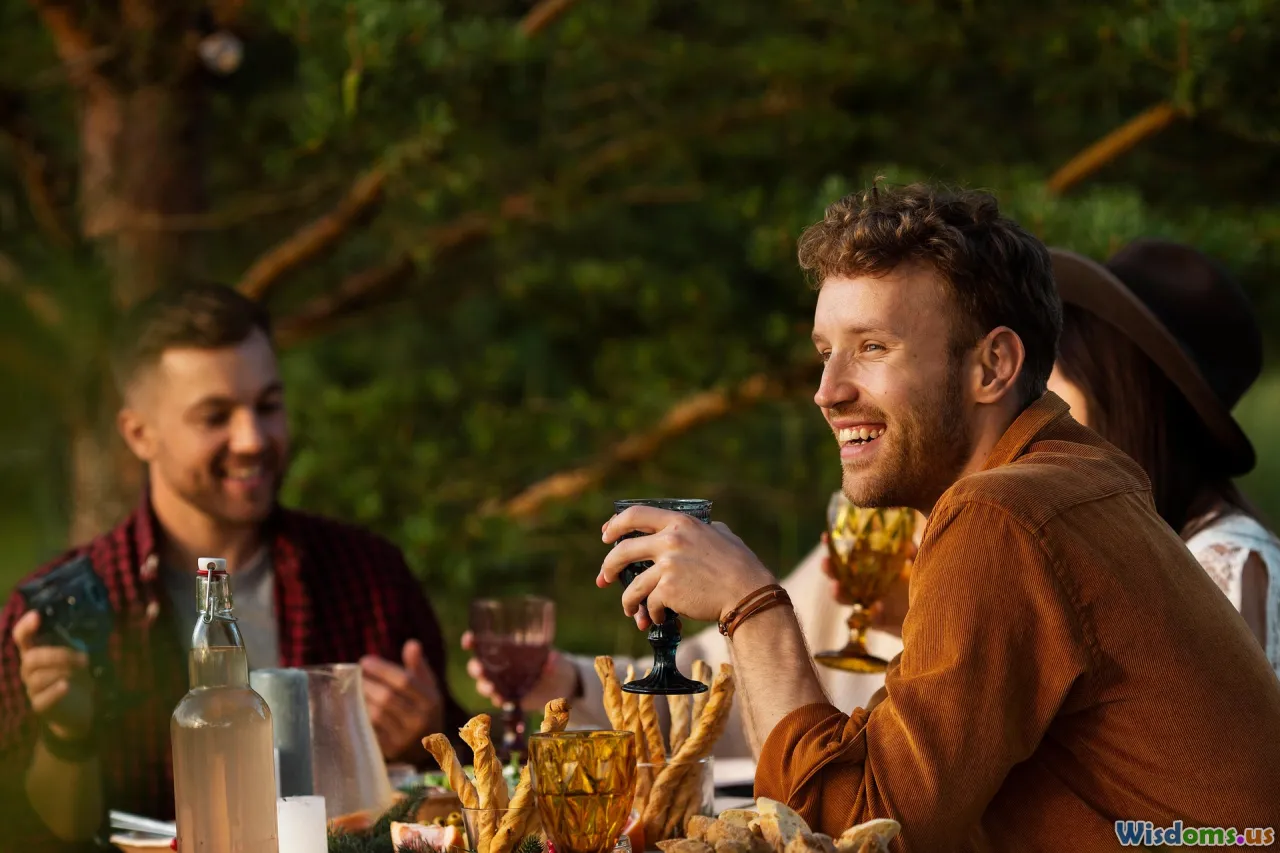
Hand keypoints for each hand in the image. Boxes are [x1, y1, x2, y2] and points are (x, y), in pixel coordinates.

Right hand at [12, 611, 93, 739]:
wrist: (78, 708)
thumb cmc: (75, 675)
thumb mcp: (75, 654)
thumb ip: (69, 640)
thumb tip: (75, 619)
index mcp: (35, 653)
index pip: (21, 638)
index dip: (25, 627)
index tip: (36, 616)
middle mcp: (29, 670)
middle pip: (31, 658)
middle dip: (59, 655)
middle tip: (84, 658)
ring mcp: (32, 689)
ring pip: (39, 677)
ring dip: (64, 671)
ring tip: (82, 671)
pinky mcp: (40, 706)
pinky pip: (43, 697)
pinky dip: (55, 690)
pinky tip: (67, 685)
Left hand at [361, 640, 443, 758]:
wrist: (427, 749)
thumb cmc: (423, 710)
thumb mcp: (427, 688)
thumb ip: (418, 666)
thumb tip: (411, 643)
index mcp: (431, 701)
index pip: (404, 681)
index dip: (382, 669)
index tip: (364, 660)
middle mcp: (420, 720)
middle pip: (388, 698)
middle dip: (368, 683)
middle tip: (355, 675)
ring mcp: (405, 738)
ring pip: (377, 714)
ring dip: (361, 699)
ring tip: (352, 688)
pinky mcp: (391, 751)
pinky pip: (371, 730)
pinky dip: (361, 716)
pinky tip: (355, 706)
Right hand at [462, 632, 579, 709]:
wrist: (562, 686)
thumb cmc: (555, 664)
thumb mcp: (556, 660)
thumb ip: (553, 660)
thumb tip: (552, 659)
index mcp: (507, 649)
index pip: (483, 643)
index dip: (472, 641)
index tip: (469, 640)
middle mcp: (500, 665)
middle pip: (478, 665)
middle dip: (475, 668)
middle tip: (479, 669)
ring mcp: (503, 683)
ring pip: (484, 684)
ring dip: (484, 686)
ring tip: (491, 688)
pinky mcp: (509, 698)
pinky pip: (498, 700)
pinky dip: (498, 700)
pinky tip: (501, 700)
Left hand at [599, 506, 775, 627]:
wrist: (747, 594)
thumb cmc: (740, 565)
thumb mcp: (721, 534)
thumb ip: (702, 530)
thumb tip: (690, 530)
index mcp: (680, 523)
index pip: (635, 515)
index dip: (615, 525)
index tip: (606, 535)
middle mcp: (670, 540)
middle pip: (622, 551)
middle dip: (609, 567)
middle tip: (604, 577)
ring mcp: (667, 566)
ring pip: (632, 585)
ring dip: (627, 600)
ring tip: (630, 610)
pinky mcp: (668, 590)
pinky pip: (649, 603)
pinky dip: (651, 613)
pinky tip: (656, 618)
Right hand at [820, 532, 913, 636]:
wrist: (934, 614)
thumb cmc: (923, 586)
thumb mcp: (918, 565)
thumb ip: (913, 555)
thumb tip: (907, 543)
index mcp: (872, 569)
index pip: (849, 556)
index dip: (835, 546)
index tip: (825, 536)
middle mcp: (867, 586)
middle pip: (840, 577)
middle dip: (829, 569)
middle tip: (825, 561)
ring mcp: (871, 604)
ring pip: (847, 600)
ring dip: (839, 593)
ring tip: (836, 586)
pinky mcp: (882, 623)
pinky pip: (873, 619)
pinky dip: (874, 613)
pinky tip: (878, 606)